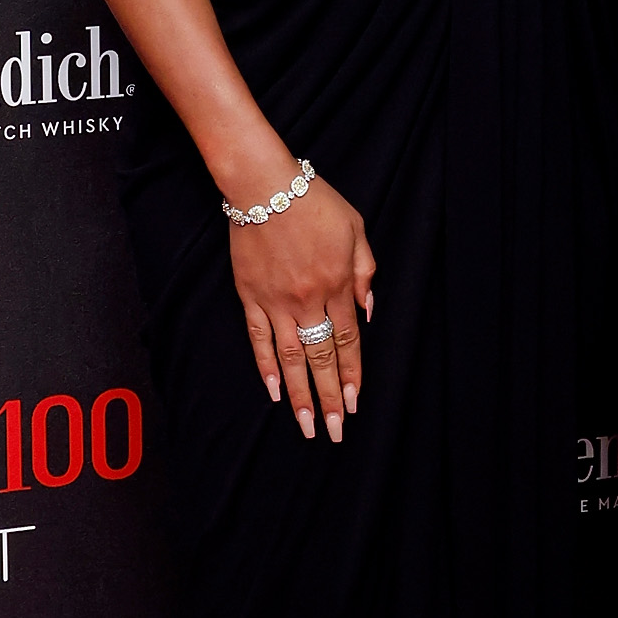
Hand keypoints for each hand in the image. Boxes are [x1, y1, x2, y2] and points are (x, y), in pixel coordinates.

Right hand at [227, 174, 376, 440]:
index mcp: (337, 285)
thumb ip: (365, 271)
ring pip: (290, 358)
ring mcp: (276, 302)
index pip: (347, 342)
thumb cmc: (314, 202)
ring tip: (306, 426)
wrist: (264, 185)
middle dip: (328, 399)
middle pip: (321, 359)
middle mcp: (308, 301)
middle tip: (334, 432)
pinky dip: (266, 367)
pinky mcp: (250, 296)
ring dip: (299, 395)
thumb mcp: (356, 229)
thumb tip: (367, 311)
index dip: (351, 376)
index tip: (353, 404)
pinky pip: (258, 339)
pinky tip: (274, 392)